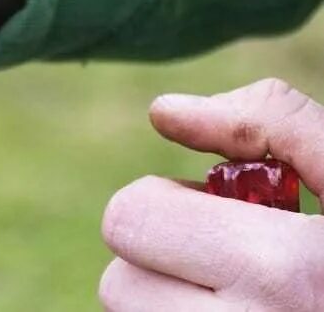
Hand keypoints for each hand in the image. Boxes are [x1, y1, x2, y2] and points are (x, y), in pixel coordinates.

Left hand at [99, 78, 323, 310]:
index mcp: (286, 270)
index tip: (219, 215)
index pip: (129, 217)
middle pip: (118, 284)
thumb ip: (272, 125)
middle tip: (230, 262)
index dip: (167, 203)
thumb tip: (164, 111)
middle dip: (163, 260)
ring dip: (169, 305)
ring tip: (242, 298)